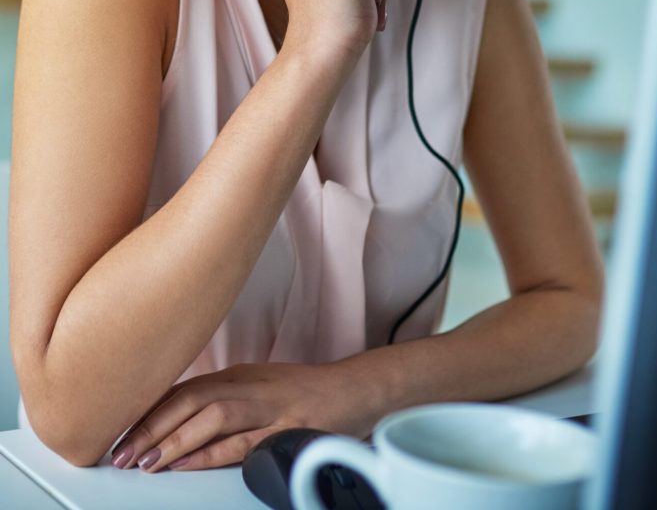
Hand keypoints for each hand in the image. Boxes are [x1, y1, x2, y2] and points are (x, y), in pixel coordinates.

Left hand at [110, 361, 380, 472]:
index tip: (118, 431)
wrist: (354, 389)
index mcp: (238, 375)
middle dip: (149, 427)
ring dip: (173, 439)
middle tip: (120, 453)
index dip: (148, 410)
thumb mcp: (258, 388)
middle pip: (189, 399)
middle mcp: (248, 384)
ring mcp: (268, 405)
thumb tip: (181, 420)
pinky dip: (210, 453)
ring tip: (145, 462)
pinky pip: (242, 441)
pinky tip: (188, 465)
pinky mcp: (286, 427)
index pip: (183, 388)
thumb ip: (224, 399)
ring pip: (211, 416)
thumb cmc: (305, 392)